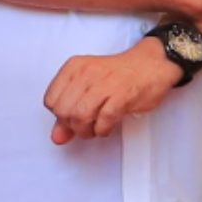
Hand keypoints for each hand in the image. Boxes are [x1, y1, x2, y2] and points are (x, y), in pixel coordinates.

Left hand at [46, 42, 182, 143]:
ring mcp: (104, 84)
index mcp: (74, 68)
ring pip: (80, 116)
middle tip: (85, 126)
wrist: (151, 65)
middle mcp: (86, 73)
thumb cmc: (120, 76)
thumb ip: (70, 111)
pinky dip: (102, 130)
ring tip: (95, 129)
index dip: (60, 116)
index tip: (73, 116)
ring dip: (86, 131)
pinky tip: (106, 128)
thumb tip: (57, 137)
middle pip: (64, 111)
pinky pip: (103, 120)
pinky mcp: (122, 95)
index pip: (50, 100)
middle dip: (72, 126)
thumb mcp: (89, 88)